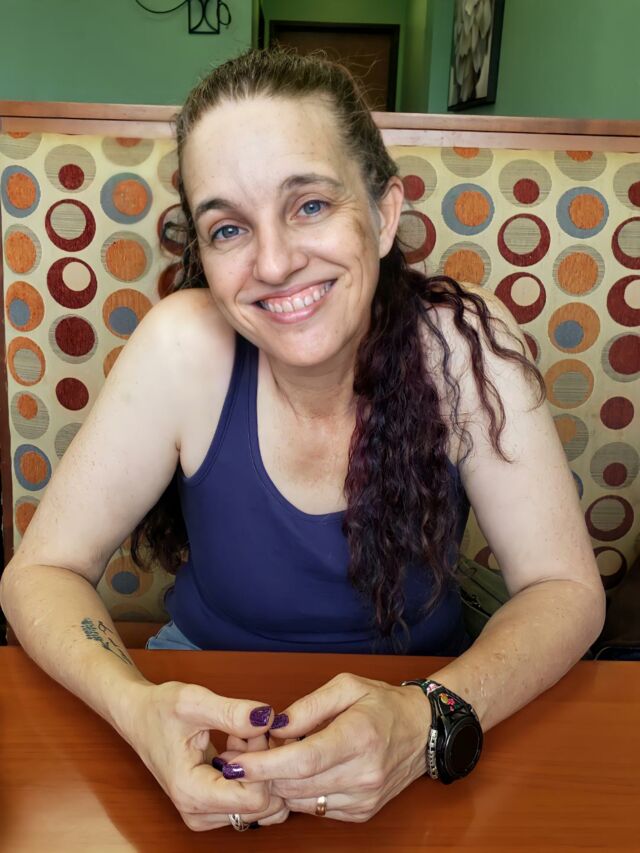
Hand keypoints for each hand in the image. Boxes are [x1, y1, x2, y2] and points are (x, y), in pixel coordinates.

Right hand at [126, 681, 288, 830]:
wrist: (139, 716)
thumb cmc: (159, 709)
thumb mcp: (194, 701)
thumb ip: (231, 712)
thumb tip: (267, 718)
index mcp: (192, 793)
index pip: (255, 798)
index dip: (262, 761)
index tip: (249, 732)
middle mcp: (199, 813)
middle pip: (261, 803)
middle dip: (262, 764)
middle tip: (245, 731)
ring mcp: (205, 813)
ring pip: (259, 801)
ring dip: (258, 767)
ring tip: (237, 738)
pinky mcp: (212, 806)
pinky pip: (250, 797)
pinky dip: (252, 771)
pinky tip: (236, 746)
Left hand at [223, 672, 430, 822]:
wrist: (424, 731)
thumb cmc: (383, 703)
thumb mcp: (346, 686)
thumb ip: (308, 707)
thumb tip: (274, 727)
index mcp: (358, 737)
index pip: (303, 761)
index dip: (264, 765)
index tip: (235, 763)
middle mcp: (362, 774)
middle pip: (296, 785)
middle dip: (261, 774)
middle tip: (240, 755)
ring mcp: (363, 798)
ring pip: (302, 802)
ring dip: (277, 784)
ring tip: (269, 759)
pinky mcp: (361, 812)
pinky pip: (315, 809)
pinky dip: (298, 793)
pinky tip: (296, 772)